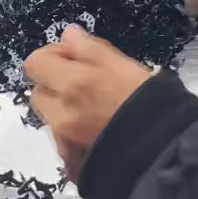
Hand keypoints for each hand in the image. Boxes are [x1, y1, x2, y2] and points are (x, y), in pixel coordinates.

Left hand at [25, 26, 153, 182]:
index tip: (73, 59)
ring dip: (63, 112)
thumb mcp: (121, 64)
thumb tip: (67, 36)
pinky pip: (62, 145)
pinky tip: (95, 134)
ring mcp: (65, 142)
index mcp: (71, 84)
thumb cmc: (146, 101)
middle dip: (56, 86)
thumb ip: (89, 48)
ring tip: (93, 112)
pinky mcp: (72, 163)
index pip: (35, 64)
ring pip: (51, 119)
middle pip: (40, 93)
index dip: (52, 56)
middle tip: (84, 85)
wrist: (163, 150)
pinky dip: (72, 138)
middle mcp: (61, 114)